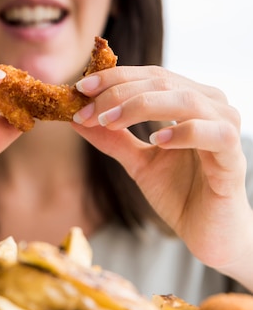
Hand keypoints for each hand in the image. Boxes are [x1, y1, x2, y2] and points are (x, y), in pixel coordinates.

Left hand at [72, 65, 252, 288]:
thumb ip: (114, 140)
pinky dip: (182, 133)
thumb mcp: (139, 164)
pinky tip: (156, 140)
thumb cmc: (180, 194)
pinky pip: (212, 134)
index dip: (114, 78)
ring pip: (186, 100)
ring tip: (110, 121)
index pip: (150, 76)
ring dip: (141, 107)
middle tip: (87, 110)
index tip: (80, 89)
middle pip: (163, 82)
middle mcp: (211, 106)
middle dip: (119, 94)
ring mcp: (225, 128)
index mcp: (190, 101)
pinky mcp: (233, 157)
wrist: (207, 233)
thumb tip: (77, 119)